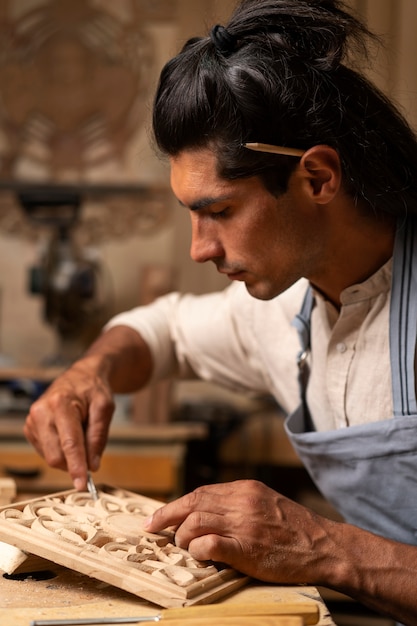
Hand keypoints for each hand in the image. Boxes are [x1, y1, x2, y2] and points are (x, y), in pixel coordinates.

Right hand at [24, 355, 113, 489]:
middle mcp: (41, 412)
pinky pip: (46, 453)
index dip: (77, 466)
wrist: (80, 376)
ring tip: (80, 433)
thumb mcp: (105, 408)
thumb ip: (98, 436)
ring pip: (50, 457)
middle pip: (55, 455)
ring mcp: (32, 421)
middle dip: (75, 463)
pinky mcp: (30, 428)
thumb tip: (92, 465)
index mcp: (60, 403)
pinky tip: (69, 435)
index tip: (83, 484)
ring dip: (69, 456)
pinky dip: (61, 452)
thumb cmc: (93, 390)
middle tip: (92, 456)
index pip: (69, 443)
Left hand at [144, 479, 335, 582]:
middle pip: (193, 503)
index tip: (160, 515)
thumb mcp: (266, 503)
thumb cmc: (296, 529)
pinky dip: (196, 550)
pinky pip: (208, 544)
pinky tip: (198, 554)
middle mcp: (242, 502)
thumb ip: (239, 504)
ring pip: (195, 521)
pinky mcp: (246, 549)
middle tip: (152, 527)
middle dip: (167, 515)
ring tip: (182, 546)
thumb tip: (207, 513)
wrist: (324, 546)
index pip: (201, 492)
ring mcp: (244, 525)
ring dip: (182, 536)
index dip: (177, 504)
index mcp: (246, 489)